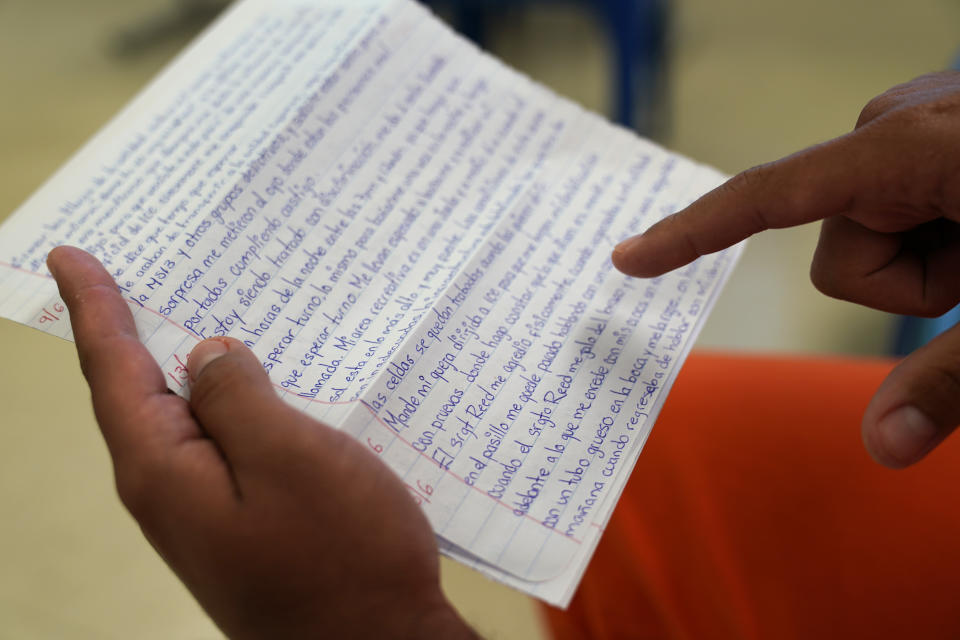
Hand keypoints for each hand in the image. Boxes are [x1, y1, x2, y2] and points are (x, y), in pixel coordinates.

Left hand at [47, 247, 474, 638]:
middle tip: (115, 278)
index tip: (71, 256)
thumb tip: (204, 357)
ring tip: (183, 320)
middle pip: (136, 395)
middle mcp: (172, 494)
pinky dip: (226, 404)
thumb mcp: (291, 456)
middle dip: (125, 333)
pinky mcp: (244, 525)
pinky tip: (250, 390)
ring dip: (183, 367)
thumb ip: (237, 396)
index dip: (95, 308)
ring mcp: (207, 514)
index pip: (114, 371)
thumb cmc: (343, 555)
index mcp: (165, 471)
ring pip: (184, 420)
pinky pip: (221, 446)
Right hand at [613, 71, 959, 468]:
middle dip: (909, 281)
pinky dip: (943, 233)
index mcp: (908, 151)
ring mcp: (921, 123)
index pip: (768, 198)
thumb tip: (884, 450)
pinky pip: (902, 203)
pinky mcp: (939, 130)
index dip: (692, 235)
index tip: (627, 258)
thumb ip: (958, 375)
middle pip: (843, 247)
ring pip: (875, 232)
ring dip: (935, 259)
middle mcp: (898, 126)